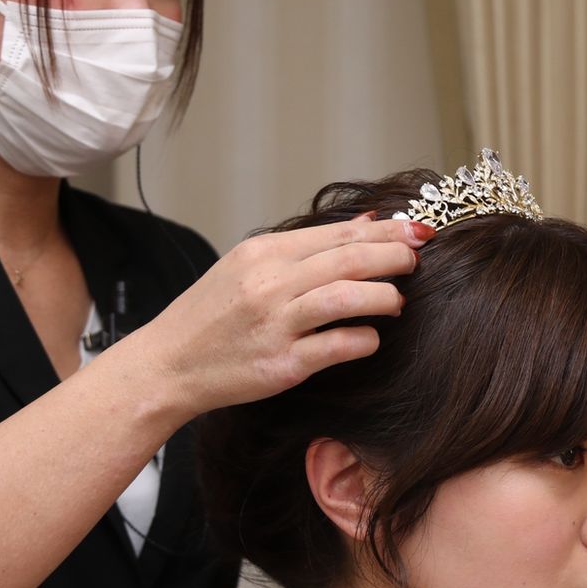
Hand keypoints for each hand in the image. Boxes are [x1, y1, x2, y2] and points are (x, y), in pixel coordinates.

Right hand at [139, 216, 434, 419]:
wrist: (168, 365)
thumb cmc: (210, 319)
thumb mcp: (248, 268)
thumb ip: (305, 247)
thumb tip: (366, 222)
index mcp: (263, 254)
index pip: (337, 234)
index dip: (385, 231)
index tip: (416, 231)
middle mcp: (269, 283)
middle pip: (349, 258)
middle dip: (394, 256)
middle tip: (418, 259)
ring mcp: (275, 324)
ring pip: (346, 297)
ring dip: (383, 296)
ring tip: (399, 301)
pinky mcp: (282, 364)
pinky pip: (336, 346)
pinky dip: (363, 338)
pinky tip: (371, 337)